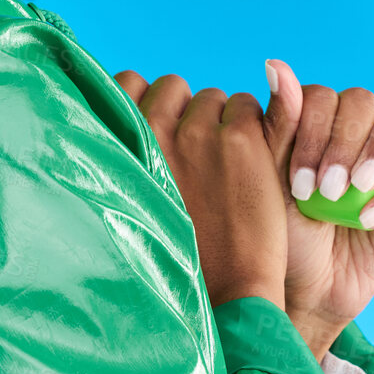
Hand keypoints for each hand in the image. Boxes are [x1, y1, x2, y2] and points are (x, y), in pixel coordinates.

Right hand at [112, 69, 295, 311]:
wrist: (220, 292)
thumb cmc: (171, 248)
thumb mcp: (134, 189)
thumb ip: (130, 139)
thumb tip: (131, 81)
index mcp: (121, 141)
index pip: (128, 83)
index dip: (148, 104)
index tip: (161, 135)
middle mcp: (153, 128)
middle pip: (173, 86)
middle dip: (186, 112)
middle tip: (196, 161)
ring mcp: (198, 132)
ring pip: (214, 98)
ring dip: (221, 123)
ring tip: (224, 171)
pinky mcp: (240, 139)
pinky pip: (248, 109)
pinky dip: (253, 133)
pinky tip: (249, 172)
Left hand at [264, 58, 373, 357]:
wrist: (296, 286)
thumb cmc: (272, 229)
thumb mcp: (265, 178)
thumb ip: (276, 123)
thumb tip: (274, 63)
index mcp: (308, 120)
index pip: (322, 95)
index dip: (312, 129)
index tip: (295, 180)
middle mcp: (348, 131)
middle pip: (361, 100)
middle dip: (341, 142)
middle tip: (323, 188)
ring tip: (350, 191)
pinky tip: (365, 219)